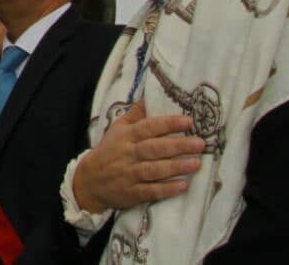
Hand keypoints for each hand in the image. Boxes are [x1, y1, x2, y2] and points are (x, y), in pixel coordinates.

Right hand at [72, 100, 204, 212]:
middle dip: (177, 145)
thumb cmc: (109, 150)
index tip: (188, 121)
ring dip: (175, 167)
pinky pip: (150, 191)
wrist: (89, 181)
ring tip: (196, 164)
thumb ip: (136, 114)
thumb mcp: (118, 129)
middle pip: (154, 148)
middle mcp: (128, 154)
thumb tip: (151, 96)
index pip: (147, 127)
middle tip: (199, 143)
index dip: (167, 124)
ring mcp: (129, 174)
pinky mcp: (131, 193)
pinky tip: (183, 186)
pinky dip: (166, 189)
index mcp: (126, 136)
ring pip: (154, 170)